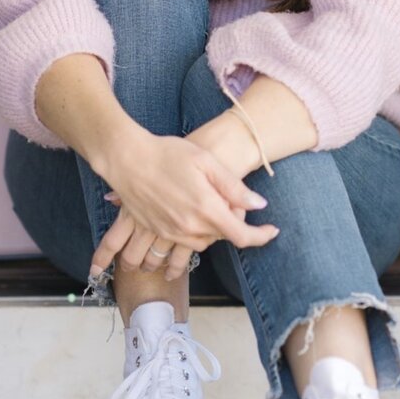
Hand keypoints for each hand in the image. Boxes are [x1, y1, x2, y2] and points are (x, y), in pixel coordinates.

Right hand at [91, 130, 277, 275]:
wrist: (127, 159)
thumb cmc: (167, 154)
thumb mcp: (206, 162)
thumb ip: (233, 187)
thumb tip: (259, 204)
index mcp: (206, 208)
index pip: (241, 235)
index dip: (261, 236)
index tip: (272, 231)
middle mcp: (189, 226)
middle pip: (222, 238)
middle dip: (232, 226)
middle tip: (232, 205)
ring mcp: (171, 232)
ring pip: (202, 244)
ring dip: (211, 233)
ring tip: (211, 214)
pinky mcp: (157, 231)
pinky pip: (180, 244)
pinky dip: (191, 237)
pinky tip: (190, 220)